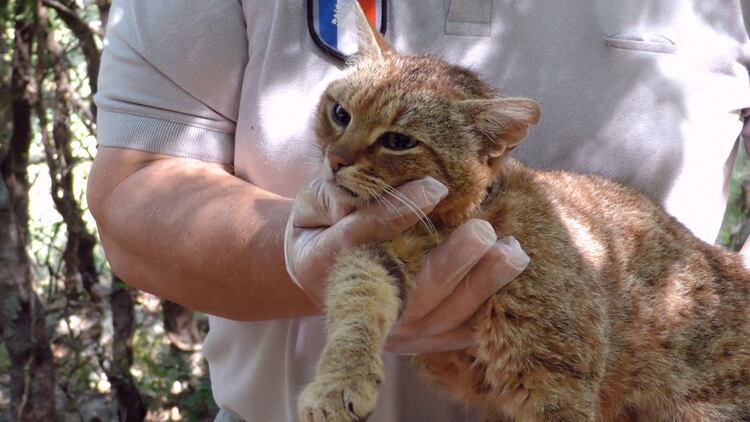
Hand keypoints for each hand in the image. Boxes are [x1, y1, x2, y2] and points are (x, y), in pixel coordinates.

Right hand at [284, 175, 529, 353]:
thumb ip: (338, 192)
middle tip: (483, 231)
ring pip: (442, 314)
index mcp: (322, 263)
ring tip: (513, 253)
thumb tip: (374, 177)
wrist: (319, 273)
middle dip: (452, 261)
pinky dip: (484, 313)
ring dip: (480, 285)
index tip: (436, 187)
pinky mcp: (416, 340)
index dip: (398, 211)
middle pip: (410, 287)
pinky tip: (511, 283)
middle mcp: (361, 302)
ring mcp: (390, 328)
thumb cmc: (322, 225)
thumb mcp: (315, 201)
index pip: (362, 236)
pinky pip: (455, 334)